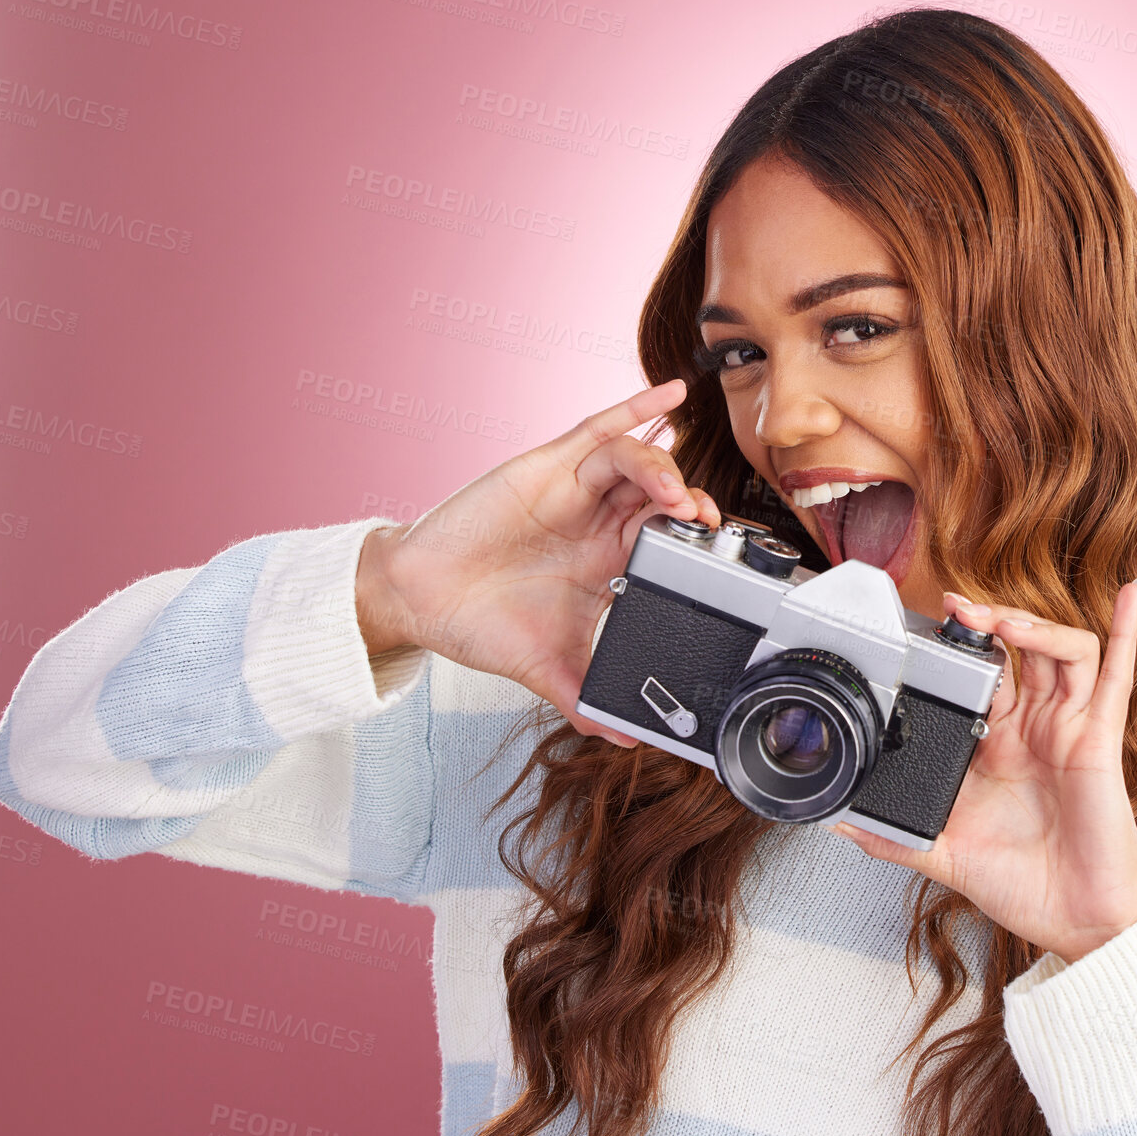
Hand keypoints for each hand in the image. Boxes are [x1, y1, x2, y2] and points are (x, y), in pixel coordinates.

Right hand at [355, 378, 719, 746]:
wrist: (418, 601)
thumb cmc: (478, 625)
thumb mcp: (544, 669)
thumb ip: (584, 700)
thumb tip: (622, 740)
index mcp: (606, 563)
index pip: (667, 541)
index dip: (696, 544)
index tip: (718, 559)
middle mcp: (598, 522)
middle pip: (661, 499)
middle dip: (690, 507)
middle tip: (705, 524)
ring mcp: (575, 491)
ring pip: (636, 464)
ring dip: (664, 472)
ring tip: (677, 495)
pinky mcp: (546, 466)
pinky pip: (598, 428)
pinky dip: (635, 408)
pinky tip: (670, 395)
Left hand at [828, 581, 1136, 963]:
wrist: (1075, 921)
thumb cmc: (1024, 886)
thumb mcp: (944, 855)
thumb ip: (896, 838)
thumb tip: (844, 825)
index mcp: (995, 746)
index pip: (979, 677)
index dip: (960, 648)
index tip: (927, 629)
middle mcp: (1033, 729)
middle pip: (1018, 651)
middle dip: (988, 622)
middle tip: (956, 608)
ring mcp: (1068, 728)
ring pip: (1059, 651)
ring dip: (1032, 626)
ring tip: (1001, 621)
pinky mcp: (1100, 738)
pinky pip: (1116, 675)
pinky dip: (1124, 630)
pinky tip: (1127, 595)